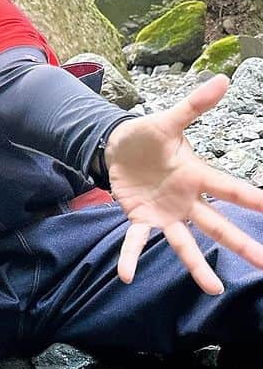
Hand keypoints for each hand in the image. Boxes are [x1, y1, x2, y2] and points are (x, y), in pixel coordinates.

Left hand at [106, 73, 262, 293]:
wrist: (118, 148)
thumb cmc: (148, 136)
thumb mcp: (167, 120)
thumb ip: (193, 106)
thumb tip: (222, 79)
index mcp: (197, 176)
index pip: (230, 189)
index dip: (252, 200)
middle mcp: (186, 200)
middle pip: (217, 225)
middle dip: (240, 243)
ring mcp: (164, 214)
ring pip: (185, 243)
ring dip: (197, 266)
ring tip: (213, 289)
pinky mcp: (140, 220)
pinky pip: (136, 242)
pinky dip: (130, 258)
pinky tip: (127, 276)